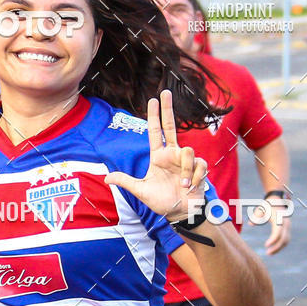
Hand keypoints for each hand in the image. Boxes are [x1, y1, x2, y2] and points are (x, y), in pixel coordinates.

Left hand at [104, 90, 207, 220]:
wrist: (181, 213)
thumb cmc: (162, 201)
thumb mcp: (141, 191)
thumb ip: (126, 182)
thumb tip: (106, 178)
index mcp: (159, 157)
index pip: (155, 132)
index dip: (154, 116)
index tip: (152, 100)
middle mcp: (172, 154)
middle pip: (171, 126)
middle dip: (168, 109)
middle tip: (165, 92)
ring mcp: (186, 160)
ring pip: (188, 151)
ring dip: (186, 170)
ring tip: (183, 185)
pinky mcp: (199, 168)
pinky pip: (199, 165)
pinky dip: (195, 177)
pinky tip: (192, 186)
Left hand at [249, 196, 291, 255]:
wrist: (276, 199)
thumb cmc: (267, 205)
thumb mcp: (260, 209)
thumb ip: (256, 216)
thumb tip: (251, 224)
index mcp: (279, 218)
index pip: (278, 231)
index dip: (273, 239)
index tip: (266, 246)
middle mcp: (285, 223)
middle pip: (284, 238)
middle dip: (276, 247)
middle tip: (267, 253)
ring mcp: (288, 226)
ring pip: (286, 240)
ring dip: (279, 248)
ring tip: (269, 253)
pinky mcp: (287, 229)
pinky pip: (286, 239)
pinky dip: (280, 245)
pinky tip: (273, 249)